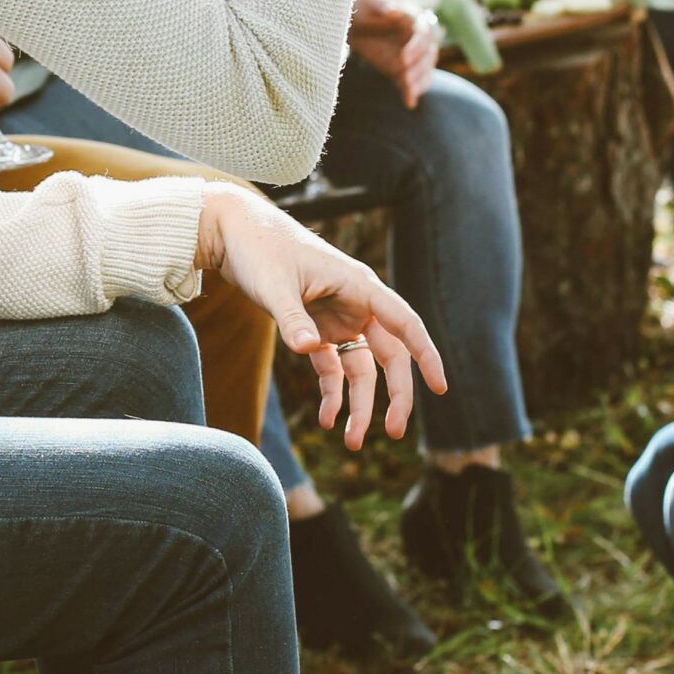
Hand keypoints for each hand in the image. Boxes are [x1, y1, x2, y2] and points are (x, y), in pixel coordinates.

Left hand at [195, 186, 447, 449]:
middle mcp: (355, 304)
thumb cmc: (260, 249)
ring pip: (361, 368)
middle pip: (389, 355)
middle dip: (394, 395)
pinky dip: (332, 393)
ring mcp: (336, 318)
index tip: (440, 387)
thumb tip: (309, 349)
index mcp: (358, 286)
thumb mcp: (274, 285)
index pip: (404, 323)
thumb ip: (293, 318)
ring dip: (359, 404)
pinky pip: (332, 368)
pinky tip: (327, 419)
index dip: (425, 355)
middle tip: (393, 433)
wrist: (233, 232)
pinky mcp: (315, 328)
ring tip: (351, 441)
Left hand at [347, 0, 438, 107]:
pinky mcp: (405, 68)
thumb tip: (394, 11)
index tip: (404, 58)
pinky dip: (413, 92)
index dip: (417, 46)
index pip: (425, 32)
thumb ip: (381, 5)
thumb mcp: (368, 2)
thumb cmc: (362, 8)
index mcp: (413, 18)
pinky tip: (409, 102)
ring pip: (425, 69)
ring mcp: (414, 54)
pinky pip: (415, 81)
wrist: (353, 23)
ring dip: (419, 80)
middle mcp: (418, 37)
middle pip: (430, 53)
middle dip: (419, 67)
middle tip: (404, 79)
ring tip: (407, 89)